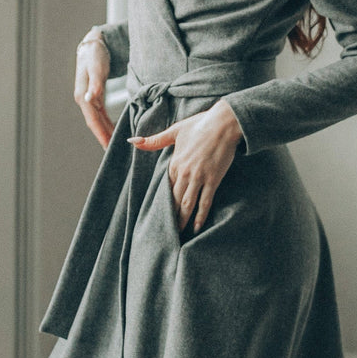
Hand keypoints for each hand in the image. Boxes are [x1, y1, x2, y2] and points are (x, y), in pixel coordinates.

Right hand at [74, 36, 113, 146]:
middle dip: (103, 137)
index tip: (107, 147)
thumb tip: (89, 99)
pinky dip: (107, 123)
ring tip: (114, 146)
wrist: (93, 45)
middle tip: (113, 153)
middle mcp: (84, 99)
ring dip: (105, 132)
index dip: (100, 134)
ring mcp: (89, 98)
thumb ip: (94, 84)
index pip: (92, 120)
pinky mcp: (95, 96)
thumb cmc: (95, 55)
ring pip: (98, 120)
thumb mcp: (96, 68)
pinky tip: (113, 130)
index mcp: (83, 96)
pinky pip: (101, 114)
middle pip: (94, 123)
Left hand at [128, 100, 242, 232]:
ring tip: (178, 234)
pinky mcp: (213, 180)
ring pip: (187, 204)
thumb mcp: (175, 131)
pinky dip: (200, 216)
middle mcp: (184, 173)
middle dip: (170, 216)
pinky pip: (205, 202)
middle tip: (166, 232)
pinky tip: (196, 227)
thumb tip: (132, 141)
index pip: (165, 187)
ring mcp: (199, 178)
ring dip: (182, 220)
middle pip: (174, 200)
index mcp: (174, 163)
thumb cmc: (200, 124)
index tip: (158, 214)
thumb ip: (154, 140)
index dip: (162, 201)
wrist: (224, 123)